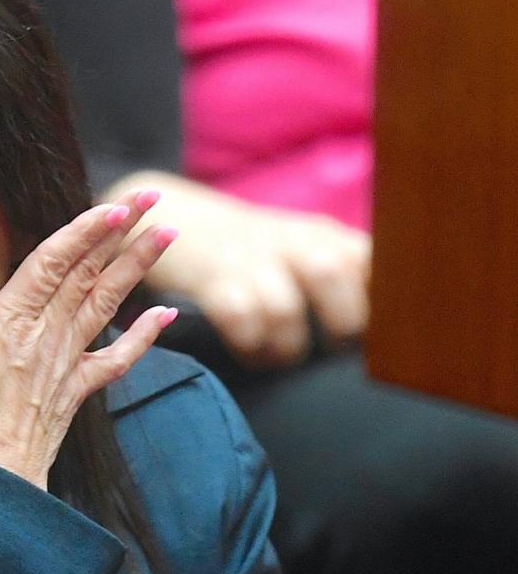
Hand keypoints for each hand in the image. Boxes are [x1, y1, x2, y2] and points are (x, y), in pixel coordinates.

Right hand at [0, 190, 178, 489]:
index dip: (84, 232)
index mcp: (11, 323)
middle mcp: (47, 335)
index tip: (115, 206)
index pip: (54, 265)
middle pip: (89, 275)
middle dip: (122, 234)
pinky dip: (145, 336)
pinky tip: (167, 315)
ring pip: (107, 304)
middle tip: (151, 199)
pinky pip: (117, 358)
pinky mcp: (77, 388)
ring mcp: (67, 361)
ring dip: (136, 267)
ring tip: (166, 234)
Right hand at [106, 172, 371, 367]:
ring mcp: (247, 256)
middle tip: (331, 348)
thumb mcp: (303, 250)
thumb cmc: (254, 252)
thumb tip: (398, 330)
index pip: (374, 261)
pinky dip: (249, 344)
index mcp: (325, 235)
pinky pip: (238, 316)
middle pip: (330, 275)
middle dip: (339, 325)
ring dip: (286, 347)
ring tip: (280, 356)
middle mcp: (291, 240)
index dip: (386, 302)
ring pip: (282, 308)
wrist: (175, 217)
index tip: (386, 335)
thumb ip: (348, 276)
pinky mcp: (209, 276)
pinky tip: (250, 349)